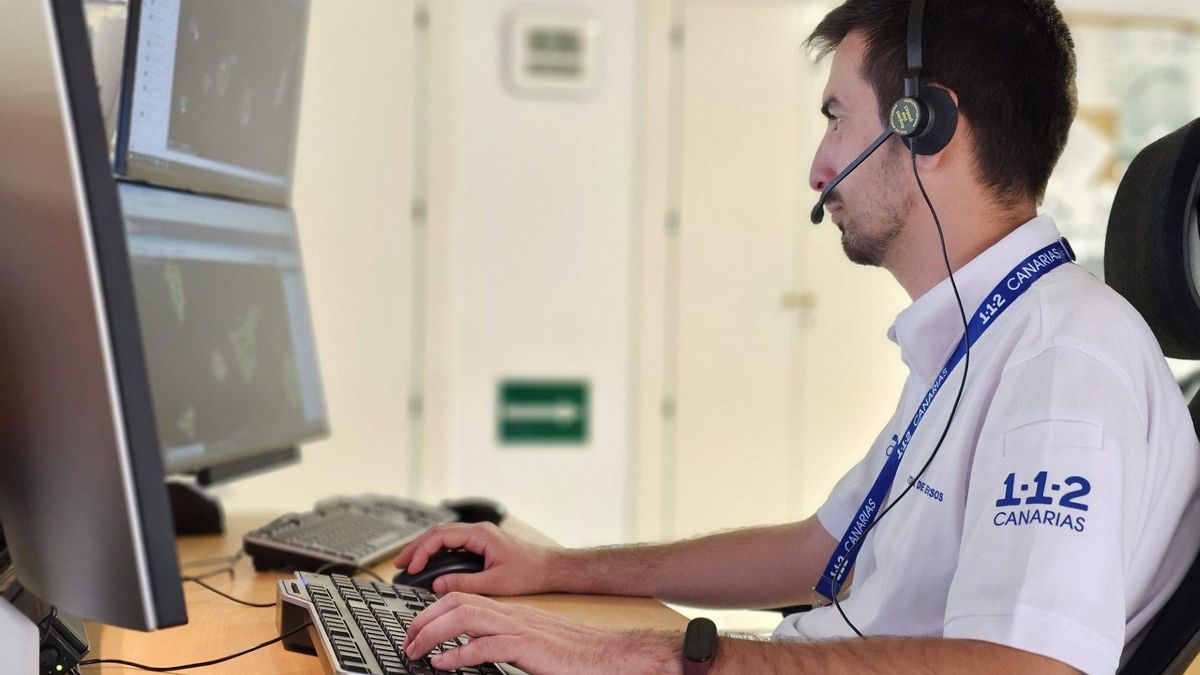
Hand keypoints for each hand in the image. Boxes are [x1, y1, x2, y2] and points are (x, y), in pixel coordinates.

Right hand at [393, 522, 561, 594]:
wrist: (550, 568)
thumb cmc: (529, 572)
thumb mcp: (495, 582)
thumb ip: (464, 583)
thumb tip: (437, 585)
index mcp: (480, 535)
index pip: (441, 536)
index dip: (422, 551)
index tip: (411, 567)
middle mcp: (478, 531)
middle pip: (438, 533)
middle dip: (416, 548)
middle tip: (399, 564)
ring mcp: (479, 537)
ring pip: (444, 537)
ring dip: (425, 549)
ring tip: (408, 565)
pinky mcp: (481, 545)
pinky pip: (453, 544)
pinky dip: (437, 553)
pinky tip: (429, 565)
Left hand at [403, 592, 677, 674]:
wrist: (606, 655)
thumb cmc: (572, 653)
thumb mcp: (529, 642)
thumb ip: (502, 641)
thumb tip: (470, 651)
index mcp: (510, 611)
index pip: (461, 598)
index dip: (432, 610)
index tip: (415, 629)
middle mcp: (511, 614)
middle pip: (456, 603)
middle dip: (424, 619)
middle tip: (407, 641)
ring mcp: (518, 628)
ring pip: (464, 619)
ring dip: (433, 634)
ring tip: (416, 651)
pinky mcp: (526, 646)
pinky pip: (485, 647)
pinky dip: (458, 654)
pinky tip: (442, 664)